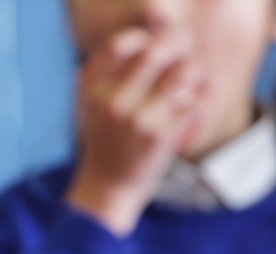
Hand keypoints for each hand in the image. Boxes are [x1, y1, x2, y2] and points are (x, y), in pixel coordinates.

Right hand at [66, 28, 204, 235]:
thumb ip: (105, 70)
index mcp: (91, 90)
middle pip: (155, 53)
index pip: (120, 45)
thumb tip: (142, 37)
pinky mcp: (161, 137)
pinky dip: (196, 104)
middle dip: (176, 50)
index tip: (150, 50)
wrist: (108, 184)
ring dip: (191, 77)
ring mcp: (137, 119)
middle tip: (180, 58)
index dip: (142, 40)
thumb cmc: (104, 137)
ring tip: (185, 87)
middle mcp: (111, 102)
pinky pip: (194, 102)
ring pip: (182, 75)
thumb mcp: (90, 103)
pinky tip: (185, 114)